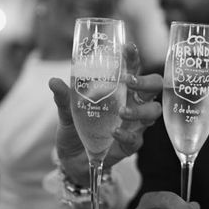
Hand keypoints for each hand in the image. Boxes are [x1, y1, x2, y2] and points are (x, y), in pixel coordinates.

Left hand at [48, 43, 161, 185]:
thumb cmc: (75, 129)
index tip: (127, 48)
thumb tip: (54, 81)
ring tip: (122, 111)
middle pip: (154, 88)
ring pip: (153, 112)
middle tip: (130, 81)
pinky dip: (127, 134)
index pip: (132, 69)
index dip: (133, 58)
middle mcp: (132, 104)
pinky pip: (136, 139)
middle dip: (147, 82)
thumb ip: (63, 98)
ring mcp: (134, 125)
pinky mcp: (130, 145)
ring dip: (140, 109)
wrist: (72, 160)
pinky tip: (115, 132)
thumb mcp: (66, 112)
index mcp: (119, 90)